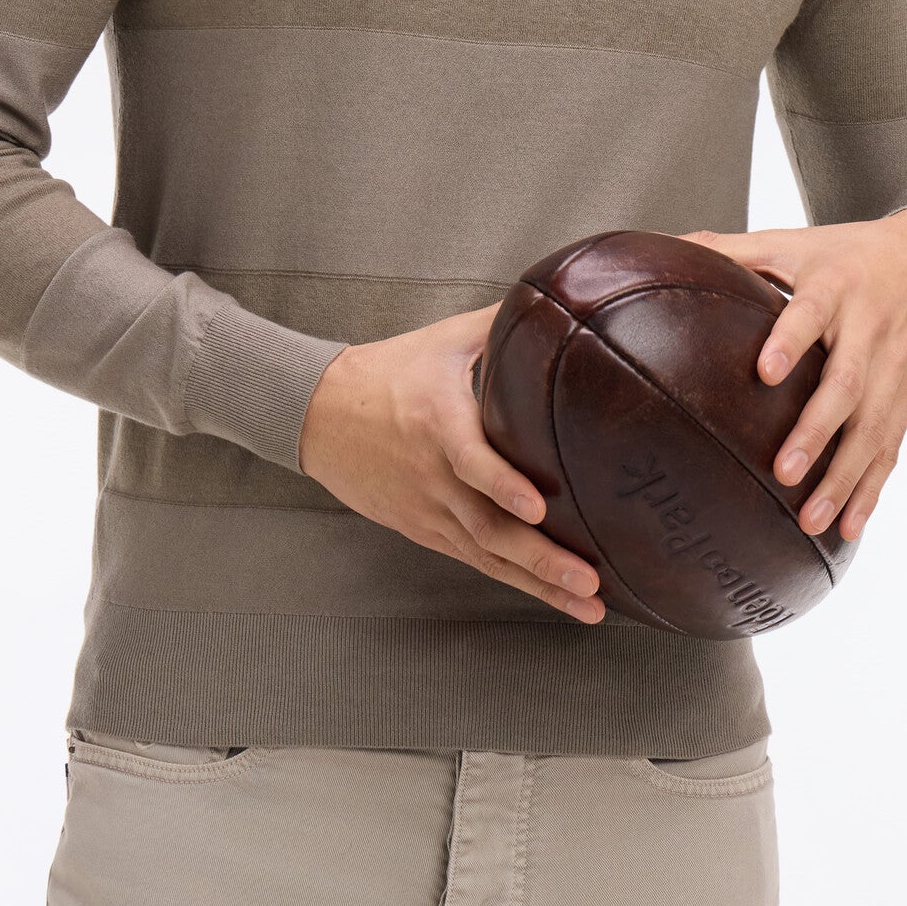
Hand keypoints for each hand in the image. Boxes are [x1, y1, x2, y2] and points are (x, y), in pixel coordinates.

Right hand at [295, 302, 606, 623]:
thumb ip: (499, 324)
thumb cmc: (388, 372)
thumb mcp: (442, 339)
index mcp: (437, 422)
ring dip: (538, 584)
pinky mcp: (425, 530)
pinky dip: (515, 580)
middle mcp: (433, 475)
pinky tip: (555, 597)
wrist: (318, 414)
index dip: (502, 484)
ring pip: (486, 555)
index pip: (470, 460)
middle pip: (487, 527)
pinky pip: (475, 560)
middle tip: (588, 581)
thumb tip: (557, 299)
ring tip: (588, 606)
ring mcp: (428, 510)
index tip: (537, 506)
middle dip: (541, 559)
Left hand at [669, 211, 906, 542]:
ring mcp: (895, 369)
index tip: (765, 372)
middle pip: (847, 385)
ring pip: (874, 429)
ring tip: (810, 521)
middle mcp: (870, 330)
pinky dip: (871, 491)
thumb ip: (732, 249)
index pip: (812, 312)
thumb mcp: (795, 243)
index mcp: (835, 286)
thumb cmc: (848, 254)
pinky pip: (891, 449)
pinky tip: (848, 529)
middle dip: (817, 431)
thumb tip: (667, 246)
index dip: (791, 339)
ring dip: (844, 478)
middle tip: (783, 471)